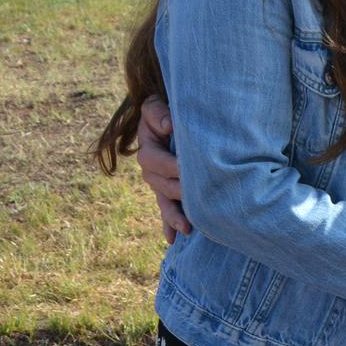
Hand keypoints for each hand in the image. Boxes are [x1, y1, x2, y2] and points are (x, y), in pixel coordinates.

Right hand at [134, 96, 192, 241]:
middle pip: (161, 184)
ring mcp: (159, 183)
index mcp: (148, 148)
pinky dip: (168, 225)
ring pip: (164, 202)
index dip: (169, 165)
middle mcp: (151, 170)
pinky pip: (166, 210)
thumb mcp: (156, 105)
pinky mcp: (168, 192)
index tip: (186, 169)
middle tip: (197, 198)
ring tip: (187, 229)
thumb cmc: (164, 111)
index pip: (154, 159)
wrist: (169, 119)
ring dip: (174, 216)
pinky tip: (172, 240)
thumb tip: (170, 126)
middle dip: (178, 192)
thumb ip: (157, 113)